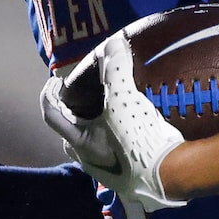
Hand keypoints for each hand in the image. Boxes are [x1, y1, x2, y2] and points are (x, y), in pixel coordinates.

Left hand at [39, 34, 186, 211]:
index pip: (50, 113)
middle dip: (72, 112)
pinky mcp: (125, 175)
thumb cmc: (138, 139)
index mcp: (78, 140)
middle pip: (69, 131)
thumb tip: (114, 43)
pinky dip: (112, 138)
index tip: (57, 80)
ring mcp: (105, 170)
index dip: (49, 93)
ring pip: (89, 144)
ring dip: (93, 127)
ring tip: (106, 111)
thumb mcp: (124, 99)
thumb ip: (116, 70)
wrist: (169, 174)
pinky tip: (127, 129)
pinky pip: (110, 153)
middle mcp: (86, 158)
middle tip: (83, 96)